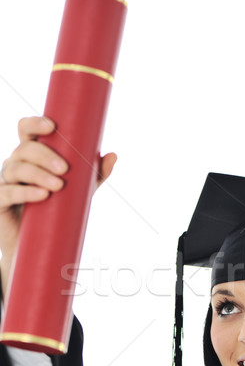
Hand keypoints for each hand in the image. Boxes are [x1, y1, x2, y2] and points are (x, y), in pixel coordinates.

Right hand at [0, 116, 116, 295]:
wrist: (36, 243)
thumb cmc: (56, 209)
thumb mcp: (79, 190)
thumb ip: (94, 174)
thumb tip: (113, 155)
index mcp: (31, 155)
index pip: (26, 130)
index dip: (35, 123)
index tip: (52, 126)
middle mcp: (15, 164)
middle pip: (24, 149)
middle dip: (44, 155)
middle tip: (65, 169)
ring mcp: (5, 182)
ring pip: (16, 169)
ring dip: (38, 174)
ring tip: (58, 186)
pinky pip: (8, 193)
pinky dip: (25, 193)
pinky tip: (42, 195)